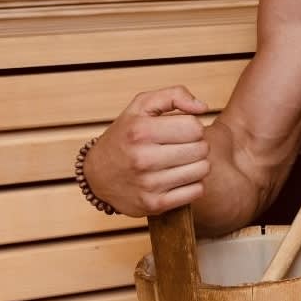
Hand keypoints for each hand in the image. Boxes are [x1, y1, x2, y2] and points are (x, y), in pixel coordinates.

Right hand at [84, 87, 210, 215]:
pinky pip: (196, 191)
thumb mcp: (141, 106)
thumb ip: (174, 95)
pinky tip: (180, 177)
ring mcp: (149, 184)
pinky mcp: (155, 205)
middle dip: (197, 144)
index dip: (193, 126)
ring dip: (198, 164)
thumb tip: (202, 107)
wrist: (97, 174)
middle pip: (201, 149)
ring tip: (183, 160)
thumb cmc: (125, 136)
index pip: (195, 127)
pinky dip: (193, 183)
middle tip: (183, 146)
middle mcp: (143, 158)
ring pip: (202, 170)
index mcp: (141, 131)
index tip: (182, 130)